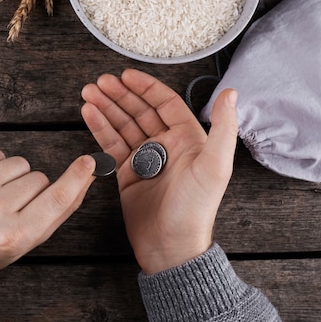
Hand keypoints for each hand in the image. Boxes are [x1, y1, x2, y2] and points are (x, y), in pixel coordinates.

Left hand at [0, 149, 95, 301]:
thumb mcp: (26, 241)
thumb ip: (59, 210)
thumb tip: (86, 177)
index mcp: (14, 235)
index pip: (56, 199)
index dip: (77, 178)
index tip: (89, 162)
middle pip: (40, 179)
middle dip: (34, 190)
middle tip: (13, 209)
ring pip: (20, 163)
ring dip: (15, 177)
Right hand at [81, 69, 237, 273]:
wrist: (171, 247)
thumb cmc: (195, 209)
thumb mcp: (215, 167)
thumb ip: (224, 127)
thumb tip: (232, 92)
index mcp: (188, 139)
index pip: (165, 103)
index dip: (145, 87)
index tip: (125, 75)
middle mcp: (166, 145)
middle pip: (139, 110)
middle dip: (119, 94)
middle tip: (99, 82)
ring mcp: (145, 158)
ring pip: (122, 124)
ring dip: (106, 107)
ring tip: (88, 93)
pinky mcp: (127, 172)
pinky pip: (111, 144)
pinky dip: (99, 128)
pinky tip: (88, 113)